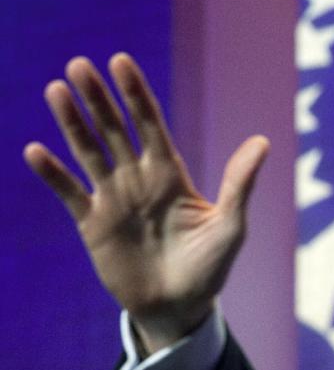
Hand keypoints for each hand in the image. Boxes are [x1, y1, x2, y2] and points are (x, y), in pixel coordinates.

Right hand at [23, 53, 269, 354]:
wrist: (180, 307)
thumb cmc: (210, 267)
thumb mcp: (231, 226)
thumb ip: (240, 184)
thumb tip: (263, 141)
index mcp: (171, 174)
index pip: (150, 125)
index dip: (136, 94)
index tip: (120, 62)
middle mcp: (138, 179)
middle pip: (114, 130)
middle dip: (98, 98)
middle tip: (79, 64)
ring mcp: (113, 200)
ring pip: (88, 152)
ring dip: (72, 123)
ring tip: (55, 90)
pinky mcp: (92, 225)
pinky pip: (69, 193)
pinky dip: (53, 174)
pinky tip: (35, 151)